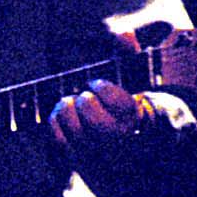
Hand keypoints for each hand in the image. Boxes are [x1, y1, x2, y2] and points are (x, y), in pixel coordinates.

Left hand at [49, 35, 176, 175]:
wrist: (132, 149)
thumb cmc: (129, 108)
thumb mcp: (135, 84)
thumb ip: (129, 57)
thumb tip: (122, 33)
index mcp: (141, 122)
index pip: (122, 106)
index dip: (102, 89)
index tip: (96, 83)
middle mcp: (125, 144)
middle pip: (100, 126)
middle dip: (85, 103)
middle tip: (83, 96)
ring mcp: (103, 158)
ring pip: (78, 137)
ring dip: (67, 112)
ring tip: (69, 103)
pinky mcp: (82, 163)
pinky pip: (62, 146)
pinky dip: (55, 126)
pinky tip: (60, 116)